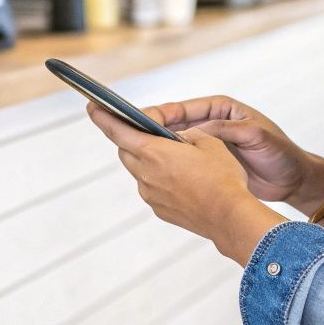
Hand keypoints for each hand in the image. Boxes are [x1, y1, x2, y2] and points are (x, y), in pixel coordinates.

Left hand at [85, 103, 281, 263]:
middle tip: (146, 133)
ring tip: (173, 159)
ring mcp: (150, 194)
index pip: (118, 131)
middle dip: (132, 139)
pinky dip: (160, 180)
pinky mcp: (159, 209)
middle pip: (126, 151)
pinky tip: (182, 181)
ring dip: (149, 161)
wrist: (230, 217)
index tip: (92, 107)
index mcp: (154, 152)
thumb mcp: (208, 142)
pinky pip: (152, 188)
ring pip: (140, 171)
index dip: (103, 117)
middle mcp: (145, 174)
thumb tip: (177, 140)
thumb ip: (185, 136)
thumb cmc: (222, 177)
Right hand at [144, 95, 323, 212]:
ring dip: (156, 152)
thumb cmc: (280, 152)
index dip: (158, 115)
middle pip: (169, 126)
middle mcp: (208, 125)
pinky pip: (180, 164)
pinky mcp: (206, 165)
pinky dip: (169, 169)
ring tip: (136, 159)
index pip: (180, 109)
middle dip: (150, 133)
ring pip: (171, 147)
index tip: (141, 122)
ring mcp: (205, 146)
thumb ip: (226, 131)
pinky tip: (157, 177)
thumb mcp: (256, 136)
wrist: (293, 180)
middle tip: (128, 139)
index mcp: (218, 110)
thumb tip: (193, 132)